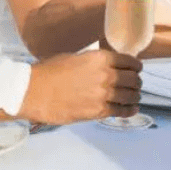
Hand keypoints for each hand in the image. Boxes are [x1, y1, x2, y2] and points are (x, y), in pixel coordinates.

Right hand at [18, 50, 142, 124]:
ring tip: (135, 97)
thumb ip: (94, 62)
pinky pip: (121, 111)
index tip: (137, 69)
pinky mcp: (98, 111)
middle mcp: (106, 75)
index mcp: (100, 58)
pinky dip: (129, 110)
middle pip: (133, 79)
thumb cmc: (49, 72)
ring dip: (135, 96)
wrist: (34, 91)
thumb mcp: (75, 57)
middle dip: (136, 82)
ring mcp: (103, 94)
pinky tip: (132, 109)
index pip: (129, 62)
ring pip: (130, 96)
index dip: (136, 66)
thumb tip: (105, 68)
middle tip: (135, 84)